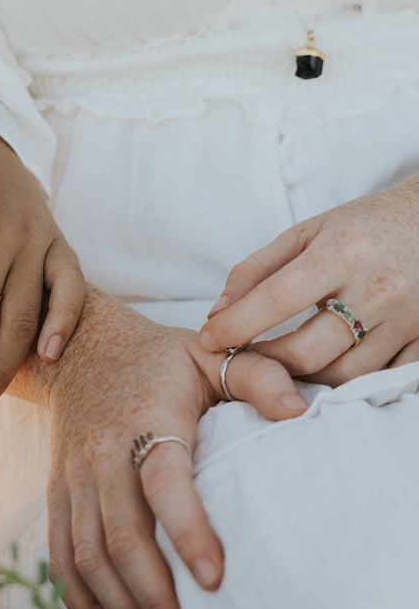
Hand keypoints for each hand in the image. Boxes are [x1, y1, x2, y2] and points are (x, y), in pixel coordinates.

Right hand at [44, 288, 305, 608]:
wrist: (81, 345)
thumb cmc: (159, 357)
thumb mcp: (211, 351)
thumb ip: (258, 376)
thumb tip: (301, 411)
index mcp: (148, 416)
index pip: (163, 481)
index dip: (187, 531)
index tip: (214, 579)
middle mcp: (102, 450)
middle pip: (120, 535)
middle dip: (153, 598)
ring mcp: (74, 474)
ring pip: (86, 554)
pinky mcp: (56, 489)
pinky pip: (59, 550)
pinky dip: (78, 595)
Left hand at [198, 175, 418, 383]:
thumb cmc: (363, 226)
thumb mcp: (306, 232)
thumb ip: (257, 270)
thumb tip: (217, 312)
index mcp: (342, 252)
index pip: (277, 298)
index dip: (237, 324)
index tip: (210, 338)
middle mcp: (378, 287)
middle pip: (309, 350)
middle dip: (268, 360)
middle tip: (248, 355)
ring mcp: (406, 319)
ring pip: (343, 375)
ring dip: (305, 377)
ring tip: (286, 361)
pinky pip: (379, 380)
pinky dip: (346, 381)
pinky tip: (328, 367)